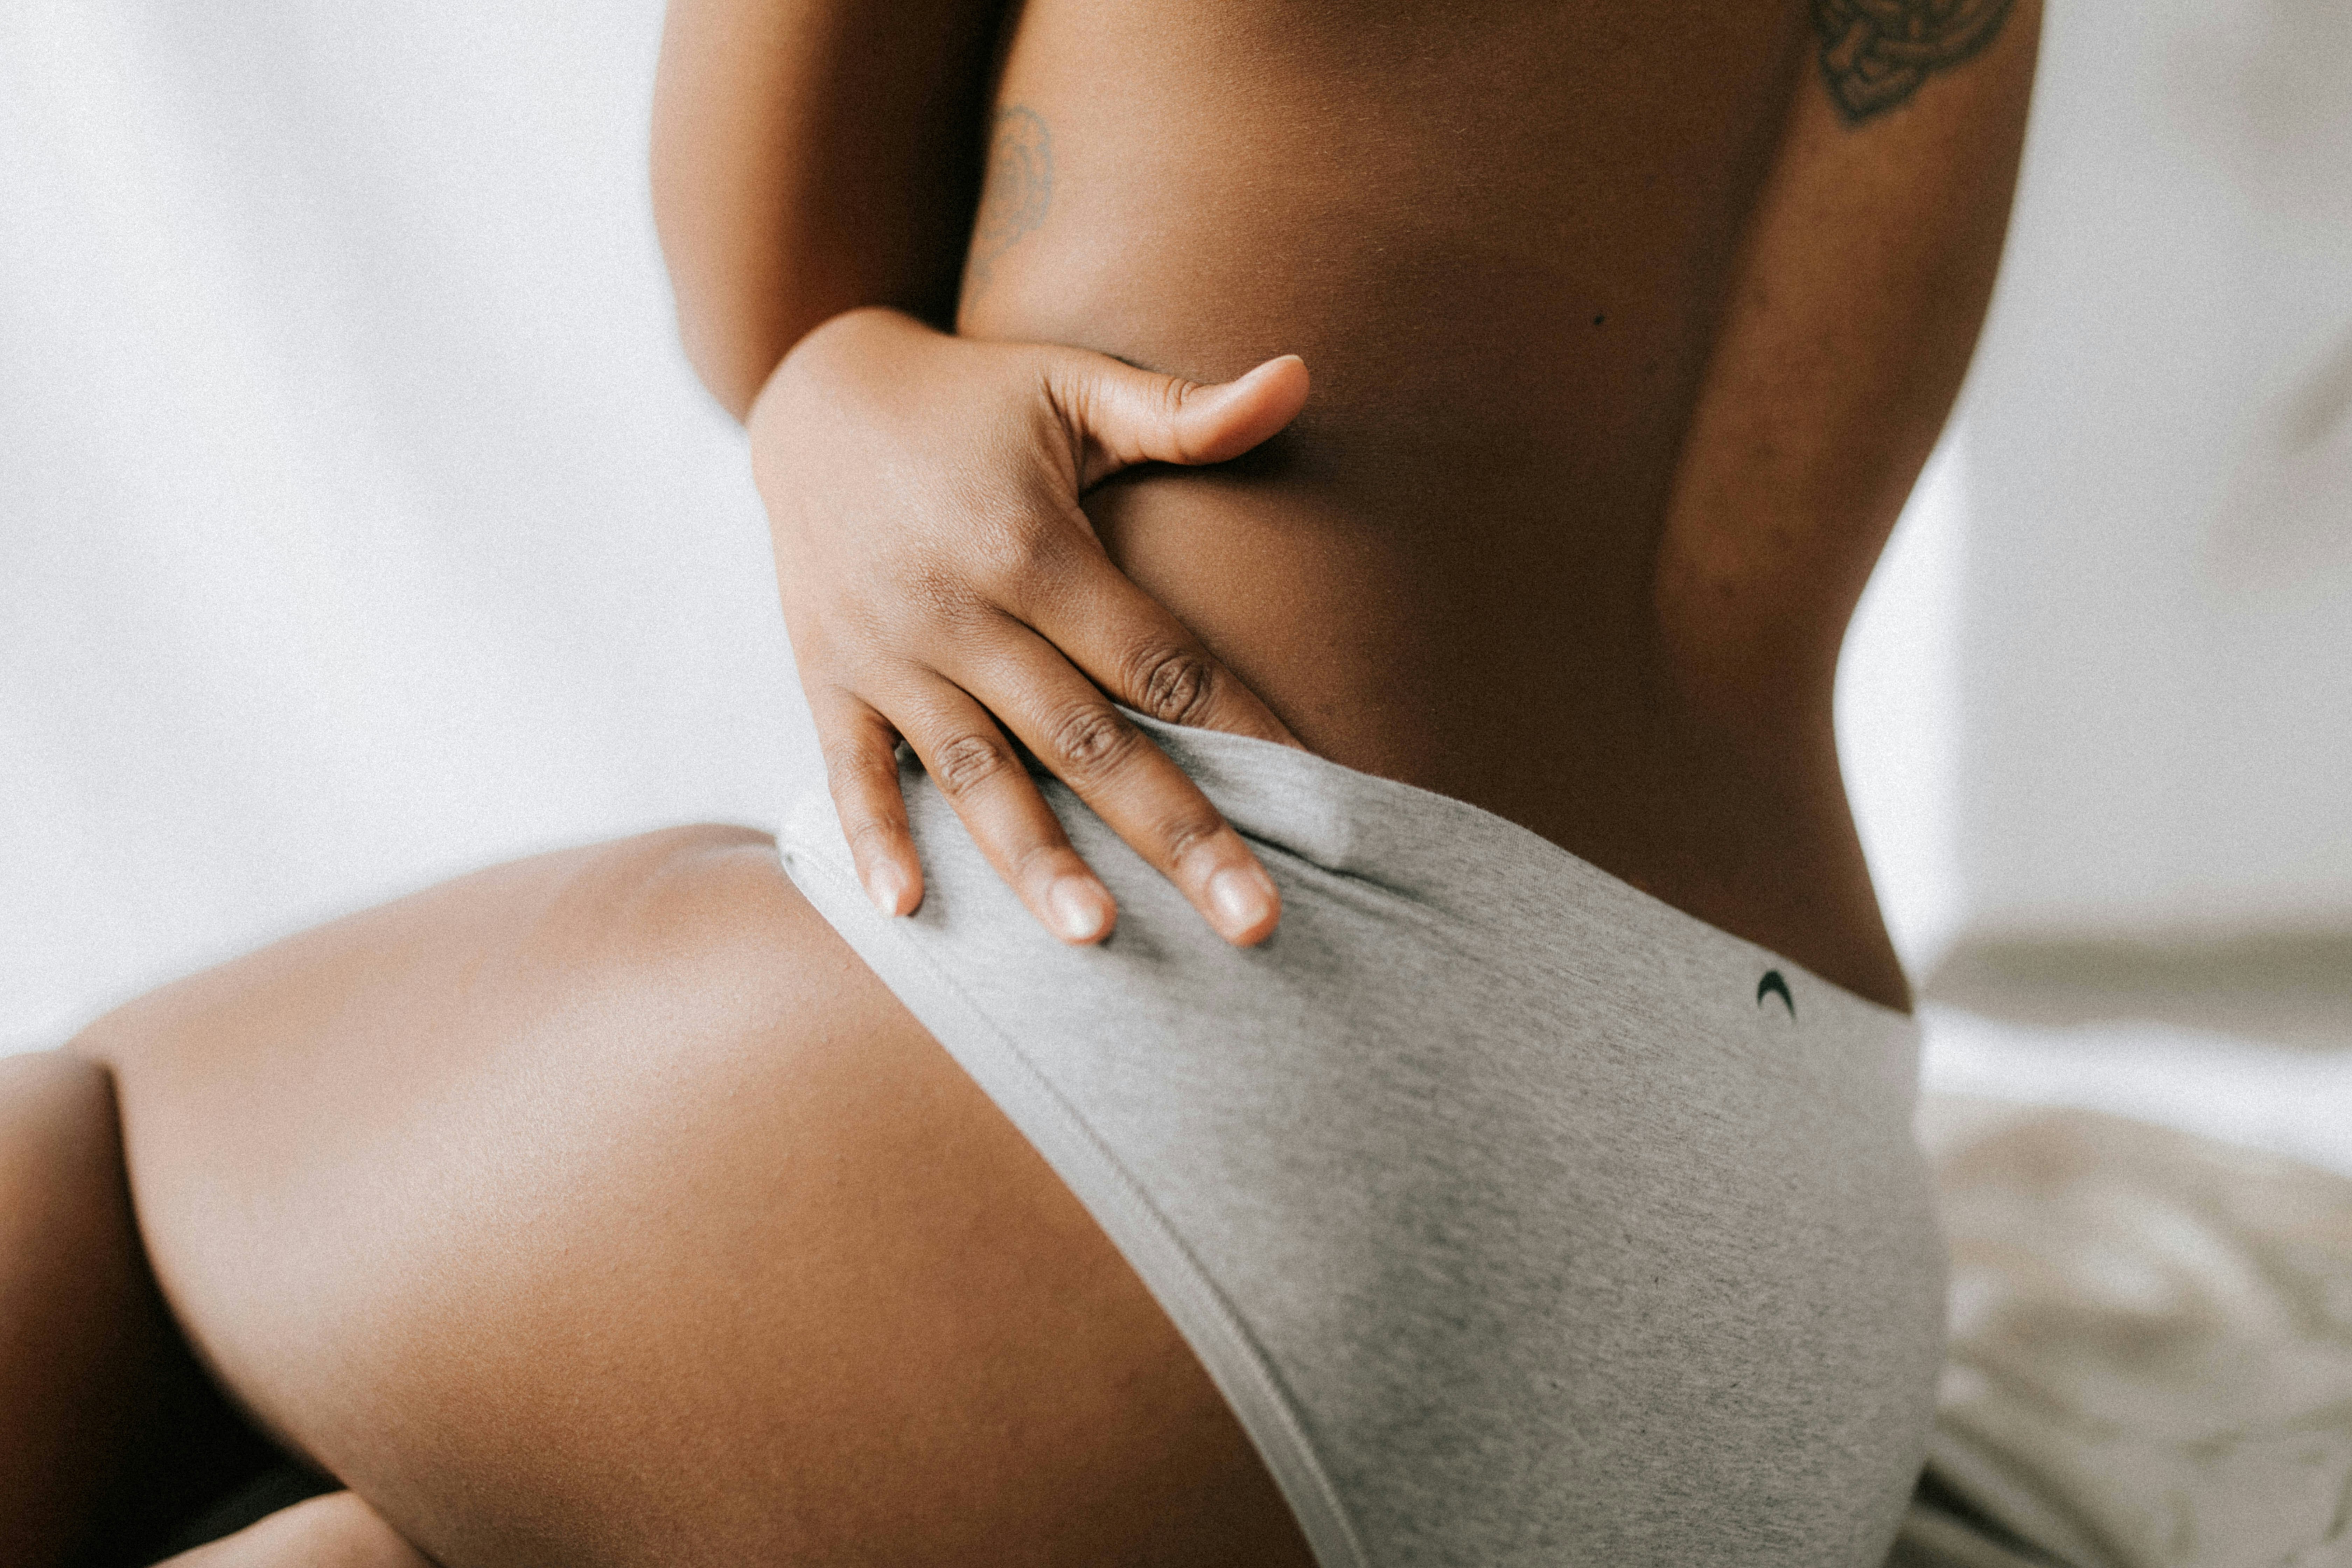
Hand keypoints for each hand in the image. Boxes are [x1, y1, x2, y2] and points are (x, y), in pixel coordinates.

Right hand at [749, 308, 1309, 946]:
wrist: (811, 387)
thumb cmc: (973, 397)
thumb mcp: (1074, 385)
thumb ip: (1184, 410)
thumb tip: (1302, 376)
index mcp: (1035, 545)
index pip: (1159, 660)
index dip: (1242, 731)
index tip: (1318, 802)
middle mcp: (961, 606)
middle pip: (1088, 739)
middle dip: (1174, 834)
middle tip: (1253, 923)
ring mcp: (887, 649)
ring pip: (975, 771)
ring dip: (1034, 858)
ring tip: (1096, 935)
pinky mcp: (825, 673)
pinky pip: (850, 768)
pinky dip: (873, 838)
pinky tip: (910, 910)